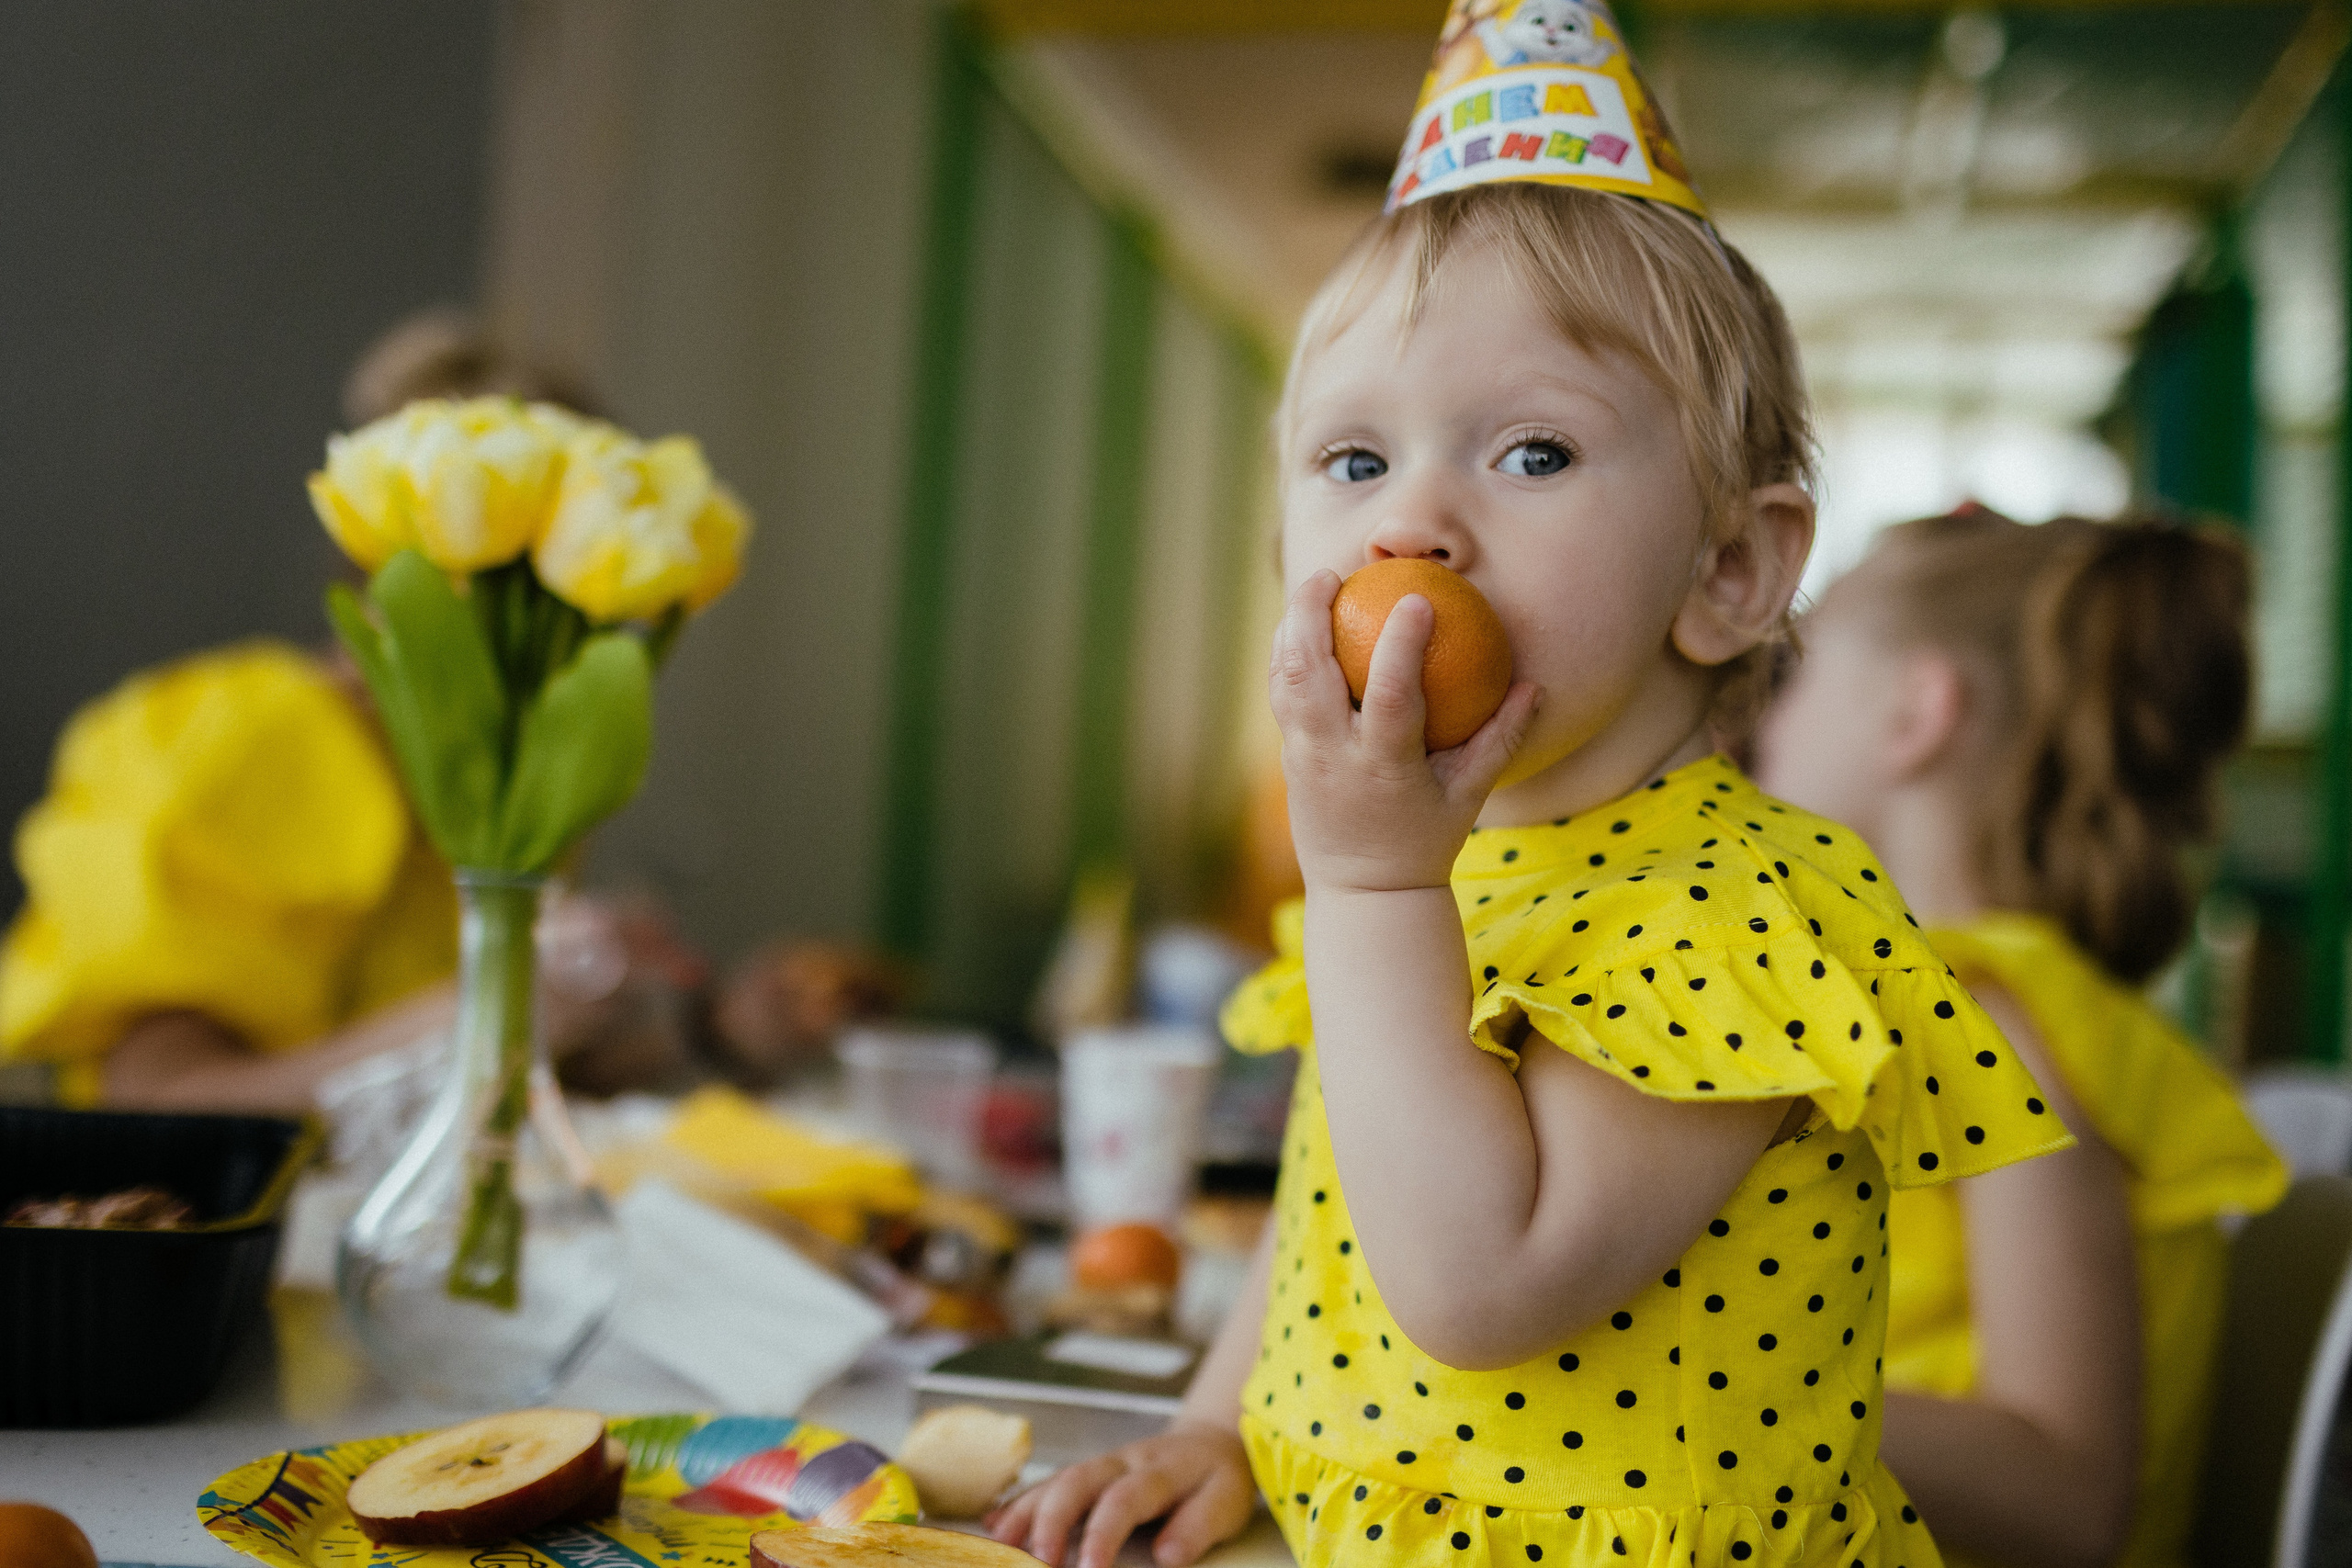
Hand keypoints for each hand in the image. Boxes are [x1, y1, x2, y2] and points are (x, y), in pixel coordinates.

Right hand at [986, 1422, 1256, 1567]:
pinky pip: (1049, 1483)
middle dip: (1052, 1521)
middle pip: (1077, 1482)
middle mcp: (1122, 1462)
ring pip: (1056, 1480)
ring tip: (1000, 1545)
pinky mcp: (1087, 1474)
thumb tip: (1167, 1556)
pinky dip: (1020, 1503)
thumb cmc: (1217, 1479)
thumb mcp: (1226, 1502)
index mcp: (1158, 1471)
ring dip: (1025, 1512)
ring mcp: (1100, 1465)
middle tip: (1038, 1562)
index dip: (1102, 1535)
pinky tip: (995, 1526)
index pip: (1124, 1499)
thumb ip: (1197, 1527)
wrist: (1210, 1442)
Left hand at [1270, 569, 1536, 892]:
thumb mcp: (1470, 795)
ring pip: (1284, 679)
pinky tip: (1305, 624)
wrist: (1364, 893)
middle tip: (1335, 573)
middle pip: (1309, 674)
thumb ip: (1501, 739)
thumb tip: (1534, 684)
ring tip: (1316, 587)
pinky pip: (1280, 694)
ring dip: (1293, 627)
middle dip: (1312, 614)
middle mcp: (1335, 757)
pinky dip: (1288, 653)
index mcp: (1384, 766)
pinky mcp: (1288, 758)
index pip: (1391, 695)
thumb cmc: (1426, 840)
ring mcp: (1303, 757)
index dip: (1402, 644)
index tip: (1418, 597)